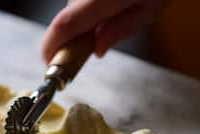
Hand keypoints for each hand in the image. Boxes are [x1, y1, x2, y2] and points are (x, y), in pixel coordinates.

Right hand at [42, 0, 163, 63]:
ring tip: (115, 8)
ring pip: (74, 6)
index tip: (49, 62)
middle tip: (100, 35)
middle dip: (78, 33)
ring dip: (86, 16)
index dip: (51, 46)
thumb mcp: (150, 8)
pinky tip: (107, 1)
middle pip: (68, 17)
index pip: (66, 24)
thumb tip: (96, 50)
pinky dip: (89, 5)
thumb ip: (122, 29)